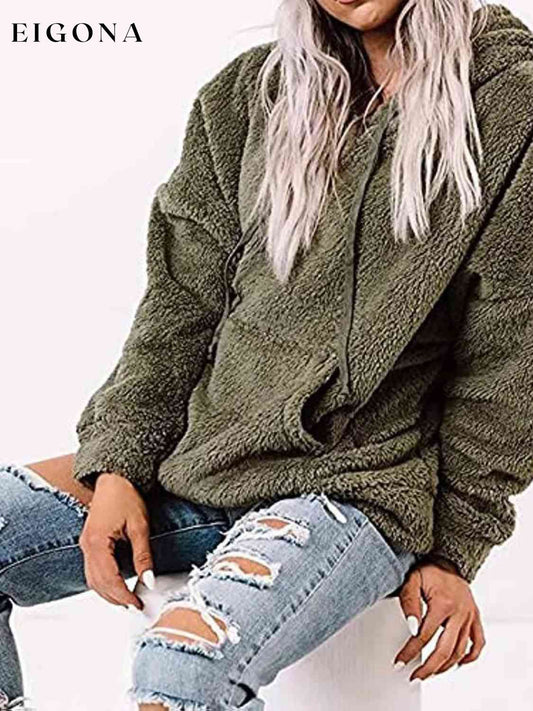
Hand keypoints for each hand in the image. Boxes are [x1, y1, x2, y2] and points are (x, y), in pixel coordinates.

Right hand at [79, 472, 154, 609]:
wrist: (114, 478)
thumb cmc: (126, 497)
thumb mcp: (140, 527)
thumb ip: (143, 556)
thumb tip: (149, 581)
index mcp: (97, 543)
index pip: (109, 580)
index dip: (123, 596)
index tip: (138, 604)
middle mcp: (87, 546)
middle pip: (97, 584)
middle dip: (116, 598)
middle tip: (135, 606)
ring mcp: (85, 545)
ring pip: (92, 580)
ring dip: (108, 593)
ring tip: (128, 599)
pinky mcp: (89, 543)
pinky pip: (92, 570)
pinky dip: (104, 582)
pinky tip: (118, 585)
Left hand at [393, 561, 485, 679]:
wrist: (447, 560)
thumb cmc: (428, 571)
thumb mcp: (412, 580)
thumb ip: (409, 603)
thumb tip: (412, 629)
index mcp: (443, 603)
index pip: (424, 636)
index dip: (410, 652)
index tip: (400, 662)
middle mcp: (460, 612)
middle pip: (445, 650)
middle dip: (429, 667)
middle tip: (416, 676)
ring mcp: (470, 616)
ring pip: (461, 650)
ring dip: (445, 666)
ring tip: (430, 672)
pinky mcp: (475, 617)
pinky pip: (478, 643)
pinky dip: (469, 657)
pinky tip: (457, 663)